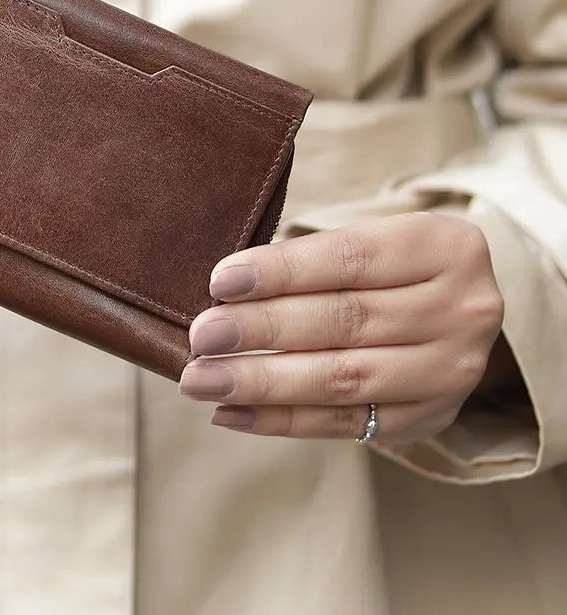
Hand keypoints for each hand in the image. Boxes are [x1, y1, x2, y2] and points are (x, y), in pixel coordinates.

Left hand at [180, 213, 505, 443]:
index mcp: (443, 247)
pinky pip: (343, 423)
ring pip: (342, 378)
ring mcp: (450, 372)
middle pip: (344, 321)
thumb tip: (223, 291)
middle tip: (202, 336)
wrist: (456, 311)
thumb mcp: (370, 239)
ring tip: (202, 379)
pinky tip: (231, 412)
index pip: (349, 259)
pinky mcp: (428, 419)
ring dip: (262, 382)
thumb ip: (309, 260)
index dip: (282, 271)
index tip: (221, 281)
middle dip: (263, 330)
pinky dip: (280, 419)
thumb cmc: (388, 264)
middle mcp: (460, 310)